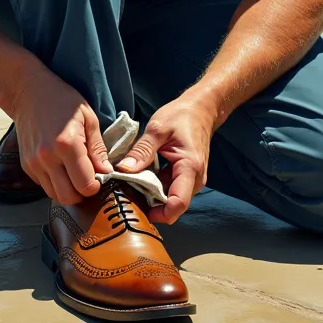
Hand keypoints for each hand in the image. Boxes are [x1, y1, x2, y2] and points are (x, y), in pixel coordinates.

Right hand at [12, 66, 111, 204]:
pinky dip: (55, 182)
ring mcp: (34, 163)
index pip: (85, 185)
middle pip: (68, 197)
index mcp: (67, 144)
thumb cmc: (62, 100)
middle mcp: (47, 158)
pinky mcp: (26, 166)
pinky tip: (61, 166)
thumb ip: (98, 148)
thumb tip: (107, 172)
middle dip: (82, 193)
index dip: (96, 185)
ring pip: (54, 195)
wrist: (29, 93)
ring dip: (67, 190)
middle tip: (89, 179)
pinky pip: (44, 185)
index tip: (100, 177)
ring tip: (75, 173)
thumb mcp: (88, 118)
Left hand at [116, 94, 215, 223]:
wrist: (200, 109)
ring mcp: (192, 179)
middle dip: (151, 206)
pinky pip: (171, 189)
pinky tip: (141, 179)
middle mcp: (195, 179)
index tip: (137, 208)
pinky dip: (156, 188)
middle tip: (127, 196)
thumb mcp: (157, 129)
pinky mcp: (186, 177)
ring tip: (131, 187)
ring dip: (153, 197)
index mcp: (189, 167)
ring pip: (171, 198)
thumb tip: (122, 170)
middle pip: (173, 205)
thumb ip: (142, 150)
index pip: (178, 204)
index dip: (158, 214)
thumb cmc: (181, 115)